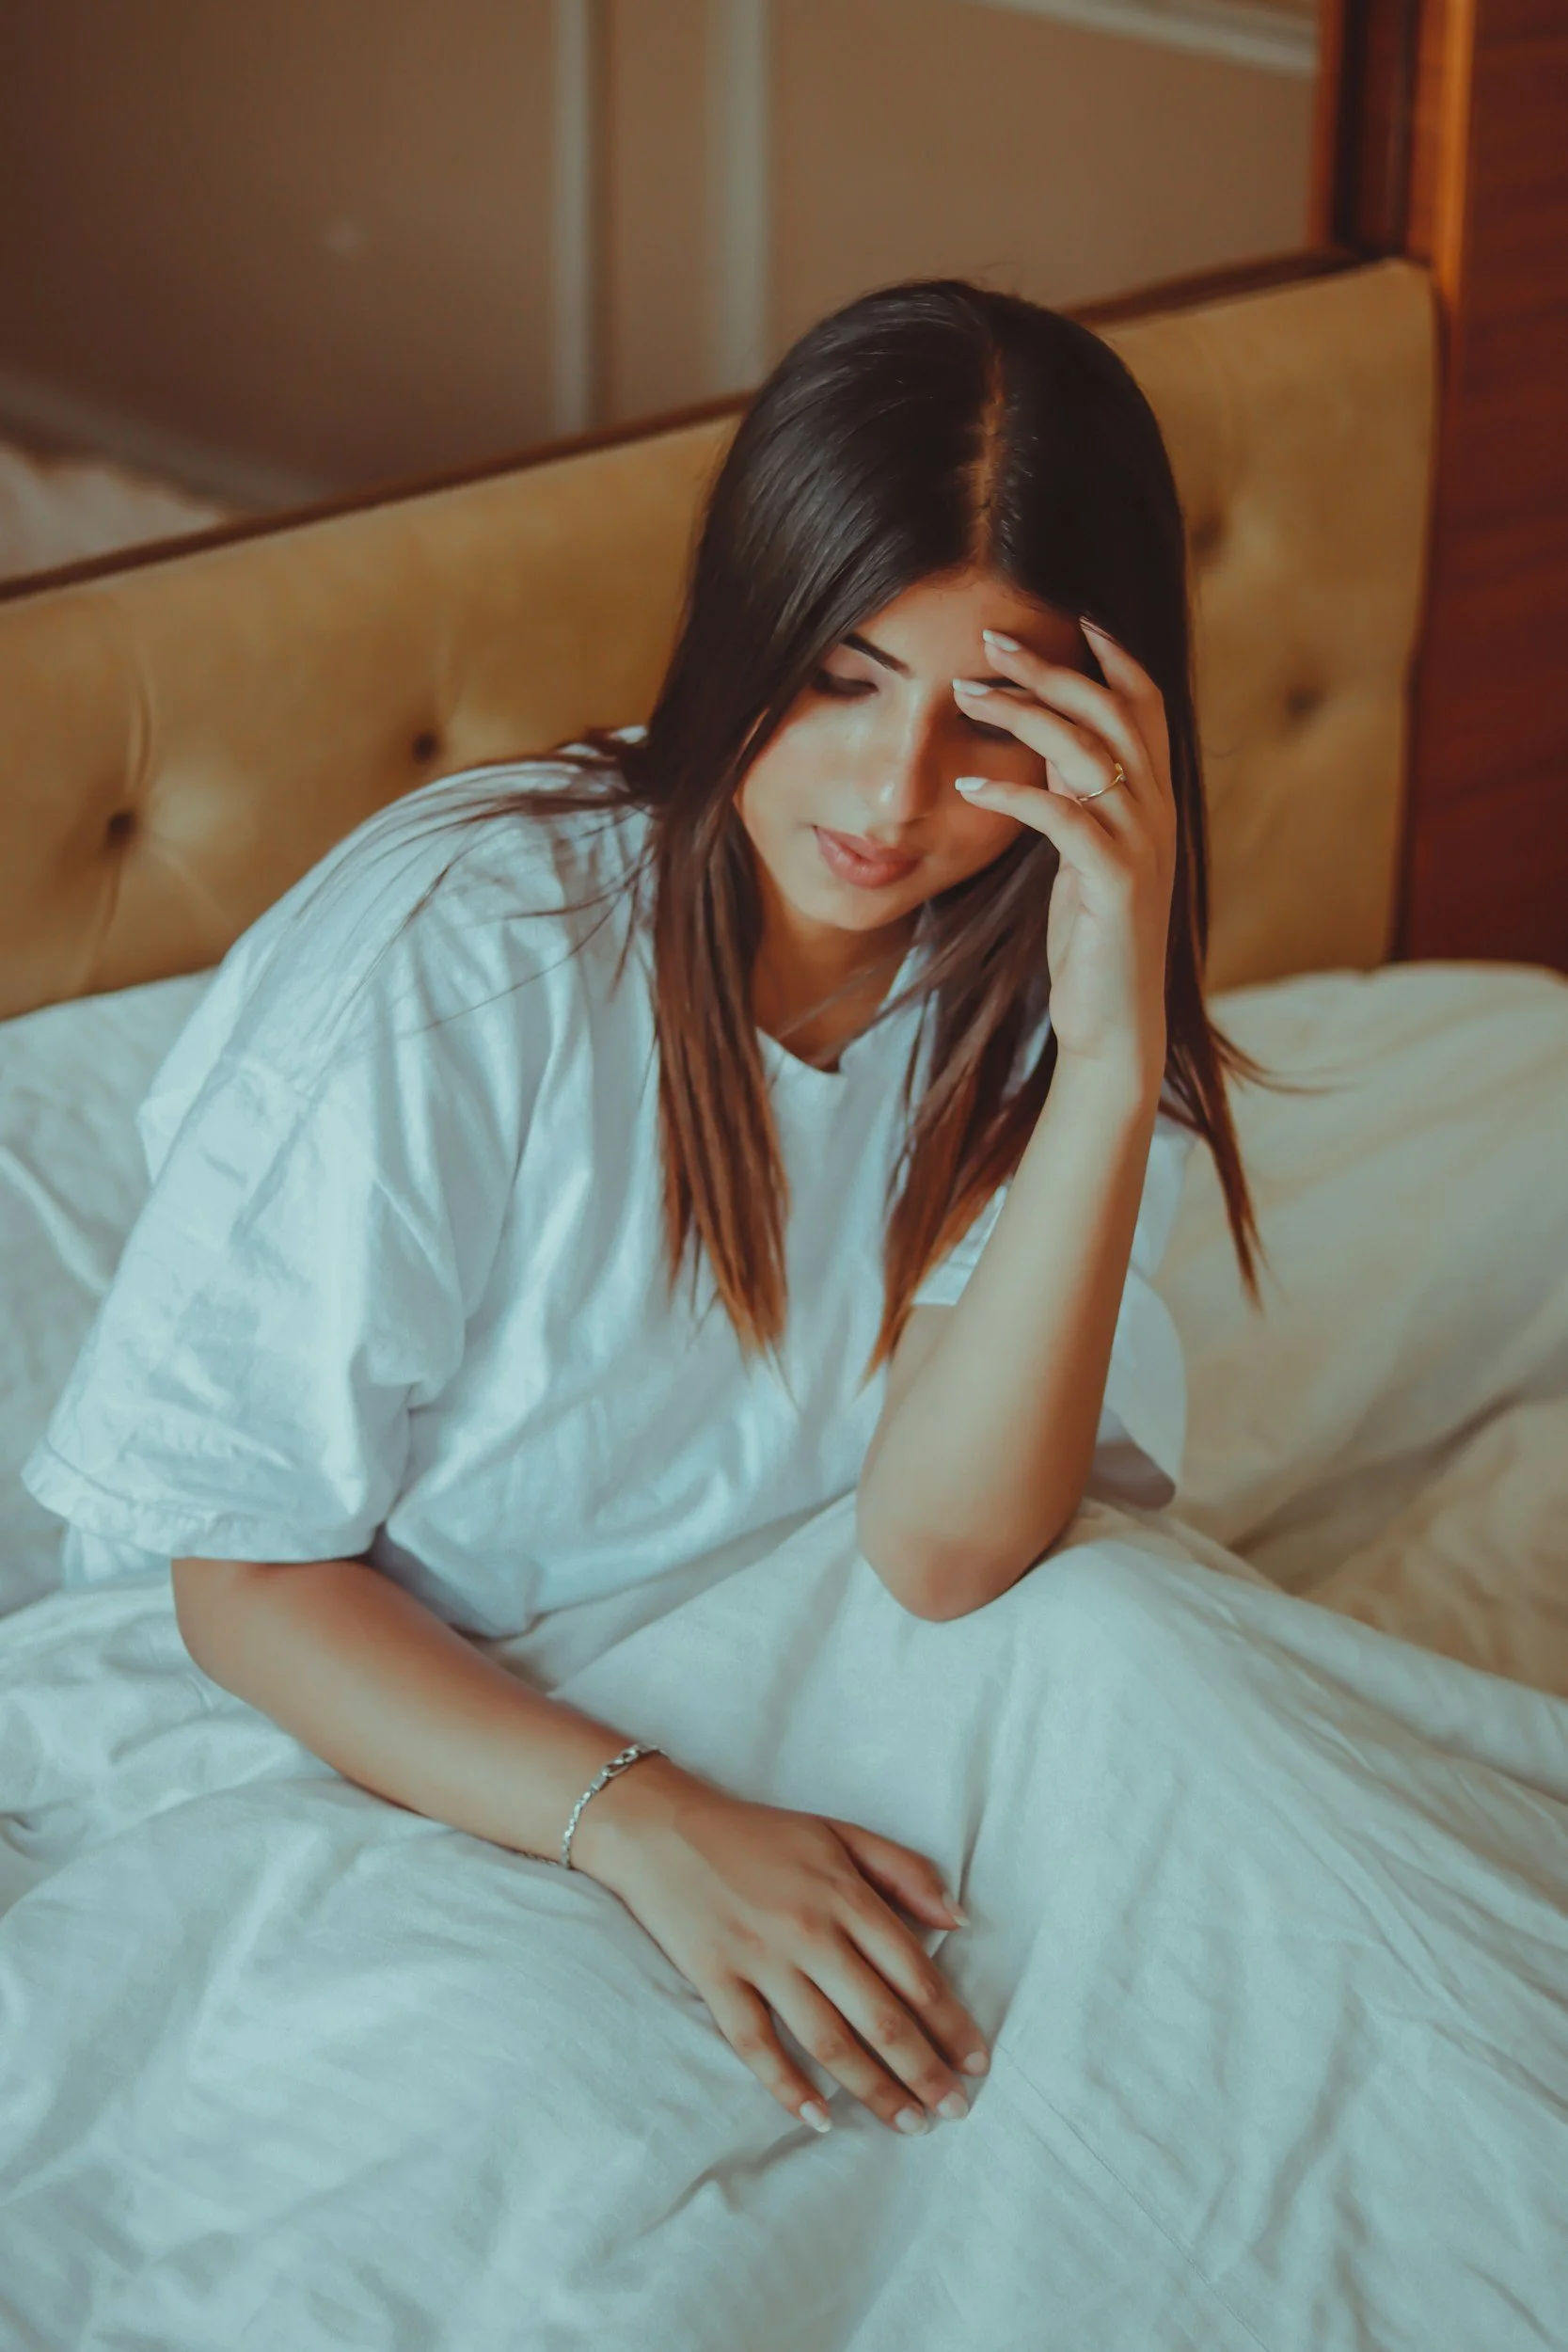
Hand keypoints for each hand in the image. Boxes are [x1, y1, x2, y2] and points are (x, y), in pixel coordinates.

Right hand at [570, 1755, 988, 2136]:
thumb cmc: (760, 1834)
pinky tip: (820, 2119)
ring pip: (829, 2041)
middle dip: (924, 2071)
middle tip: (955, 2109)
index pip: (913, 1973)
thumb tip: (959, 1920)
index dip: (951, 2023)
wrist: (664, 1828)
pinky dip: (788, 2087)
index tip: (977, 2061)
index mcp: (845, 1895)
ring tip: (909, 2124)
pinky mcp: (716, 1981)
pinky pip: (757, 2045)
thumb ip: (904, 1871)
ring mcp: (760, 1960)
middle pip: (880, 2017)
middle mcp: (809, 1932)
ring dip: (874, 2090)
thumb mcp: (840, 1833)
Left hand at [952, 621, 1175, 1084]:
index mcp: (1154, 801)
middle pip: (1113, 711)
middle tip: (992, 639)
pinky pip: (1062, 817)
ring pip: (1088, 753)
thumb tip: (1046, 739)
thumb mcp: (1084, 855)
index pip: (1145, 705)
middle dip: (1052, 668)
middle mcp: (1157, 814)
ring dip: (1024, 715)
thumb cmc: (1090, 940)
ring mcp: (1142, 847)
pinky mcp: (1115, 884)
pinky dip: (1014, 792)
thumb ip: (1076, 796)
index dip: (1114, 656)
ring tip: (969, 692)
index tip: (1069, 617)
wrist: (1113, 1024)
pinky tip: (970, 781)